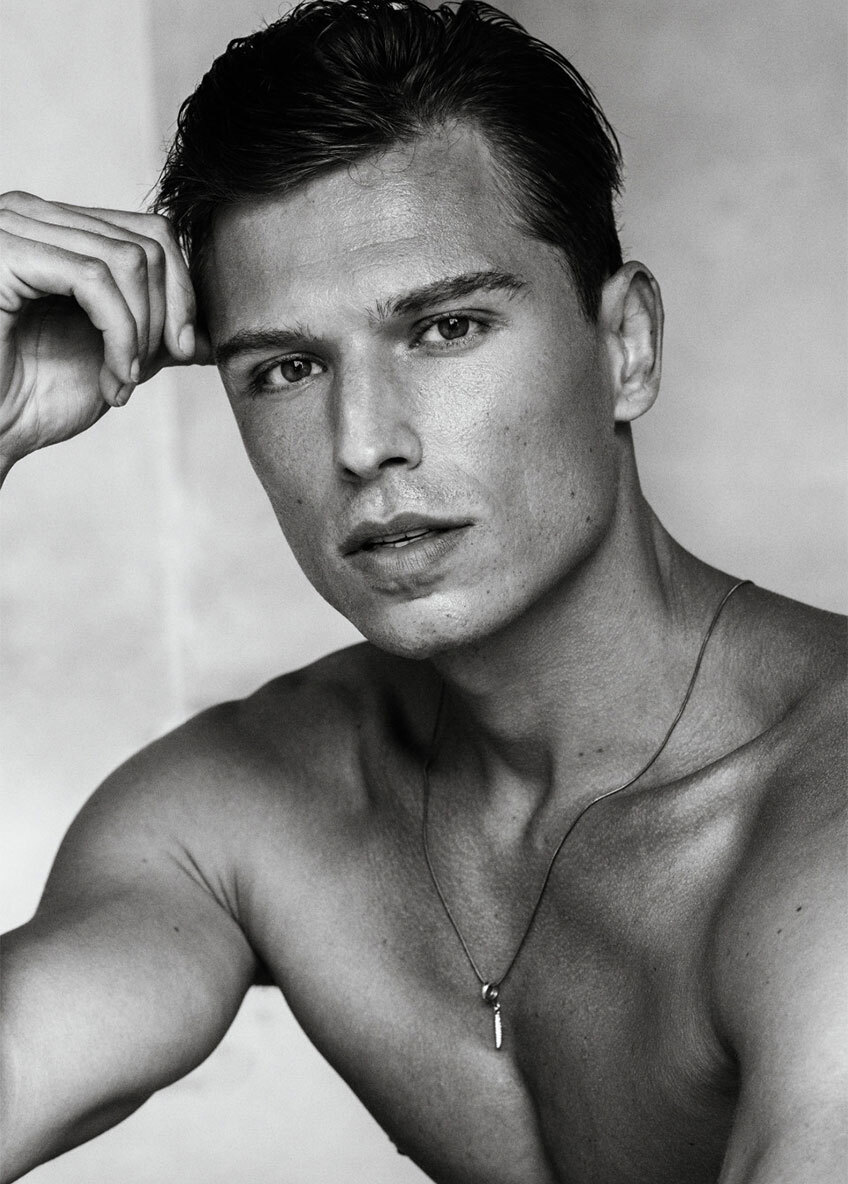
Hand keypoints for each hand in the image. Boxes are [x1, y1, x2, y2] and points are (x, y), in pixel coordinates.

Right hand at [0, 191, 209, 474]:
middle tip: (149, 371)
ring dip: (141, 333)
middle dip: (168, 315)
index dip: (182, 292)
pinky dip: (120, 335)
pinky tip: (114, 377)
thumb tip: (218, 331)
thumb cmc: (32, 399)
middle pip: (148, 240)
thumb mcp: (116, 356)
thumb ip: (159, 331)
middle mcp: (32, 215)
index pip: (151, 232)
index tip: (183, 351)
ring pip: (128, 259)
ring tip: (122, 381)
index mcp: (58, 230)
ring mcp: (14, 226)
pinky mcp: (4, 253)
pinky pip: (93, 279)